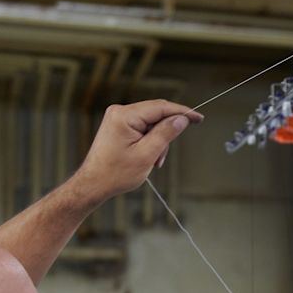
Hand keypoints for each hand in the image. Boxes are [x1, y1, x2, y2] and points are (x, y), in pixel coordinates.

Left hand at [74, 101, 203, 200]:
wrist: (93, 184)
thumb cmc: (115, 173)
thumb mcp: (146, 155)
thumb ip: (165, 134)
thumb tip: (182, 119)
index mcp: (124, 116)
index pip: (161, 107)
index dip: (182, 112)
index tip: (199, 118)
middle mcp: (119, 112)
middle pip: (156, 114)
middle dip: (167, 133)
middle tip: (165, 154)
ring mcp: (118, 118)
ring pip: (151, 123)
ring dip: (158, 141)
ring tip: (154, 161)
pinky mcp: (119, 126)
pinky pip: (142, 128)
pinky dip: (150, 141)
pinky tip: (148, 157)